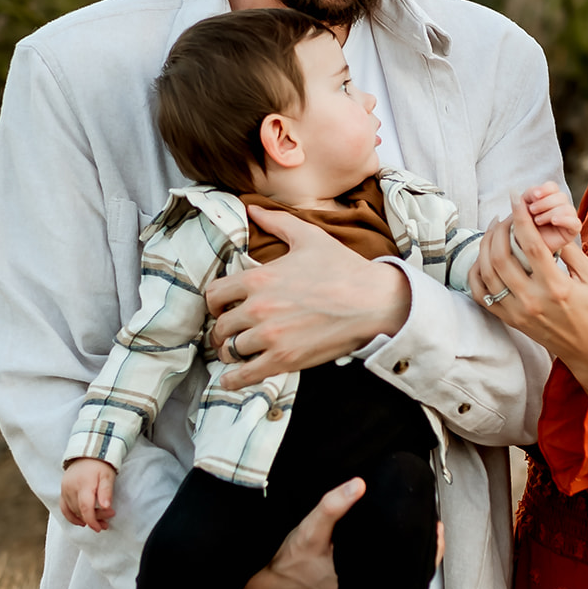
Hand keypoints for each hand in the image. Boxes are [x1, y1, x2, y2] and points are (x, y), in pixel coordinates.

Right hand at [60, 457, 116, 530]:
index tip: (100, 528)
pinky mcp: (62, 491)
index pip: (85, 508)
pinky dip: (72, 517)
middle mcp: (71, 488)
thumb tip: (106, 507)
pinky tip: (82, 521)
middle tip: (108, 520)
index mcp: (84, 484)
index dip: (93, 521)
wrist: (87, 453)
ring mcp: (65, 490)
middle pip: (80, 511)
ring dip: (85, 519)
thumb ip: (106, 491)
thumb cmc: (100, 465)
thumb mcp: (107, 476)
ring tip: (99, 522)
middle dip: (94, 519)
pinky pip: (64, 508)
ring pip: (73, 511)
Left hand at [206, 209, 411, 388]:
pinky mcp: (284, 359)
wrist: (372, 301)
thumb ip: (276, 221)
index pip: (214, 295)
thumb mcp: (308, 237)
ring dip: (231, 352)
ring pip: (230, 350)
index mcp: (258, 278)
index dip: (216, 303)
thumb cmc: (342, 268)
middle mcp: (257, 308)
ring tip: (237, 352)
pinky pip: (246, 374)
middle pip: (220, 326)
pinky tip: (232, 379)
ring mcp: (270, 336)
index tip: (224, 308)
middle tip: (230, 333)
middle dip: (223, 330)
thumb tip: (252, 208)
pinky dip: (234, 379)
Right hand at [237, 480, 445, 588]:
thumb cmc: (289, 563)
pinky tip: (391, 550)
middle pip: (406, 572)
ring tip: (417, 533)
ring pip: (395, 580)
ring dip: (406, 559)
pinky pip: (381, 585)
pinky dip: (390, 568)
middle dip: (419, 549)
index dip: (429, 546)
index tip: (437, 525)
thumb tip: (360, 484)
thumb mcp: (308, 531)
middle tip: (430, 524)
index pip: (409, 565)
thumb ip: (332, 507)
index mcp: (362, 577)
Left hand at [469, 194, 587, 397]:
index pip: (531, 244)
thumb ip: (570, 251)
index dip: (520, 216)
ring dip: (485, 246)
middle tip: (505, 215)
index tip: (514, 196)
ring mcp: (517, 312)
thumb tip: (550, 225)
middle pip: (501, 256)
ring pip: (486, 273)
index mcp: (557, 287)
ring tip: (494, 230)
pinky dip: (476, 273)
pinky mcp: (509, 320)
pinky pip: (481, 295)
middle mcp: (532, 300)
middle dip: (499, 228)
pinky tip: (483, 258)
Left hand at [521, 181, 581, 254]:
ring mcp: (567, 219)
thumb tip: (515, 192)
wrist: (527, 248)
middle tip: (532, 210)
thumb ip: (521, 201)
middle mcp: (560, 207)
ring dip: (550, 212)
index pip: (553, 187)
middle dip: (545, 202)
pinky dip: (565, 219)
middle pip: (561, 196)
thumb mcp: (521, 212)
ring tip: (537, 221)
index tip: (534, 195)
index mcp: (548, 199)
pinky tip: (554, 221)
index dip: (545, 189)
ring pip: (567, 208)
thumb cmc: (525, 228)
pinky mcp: (571, 231)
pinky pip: (576, 222)